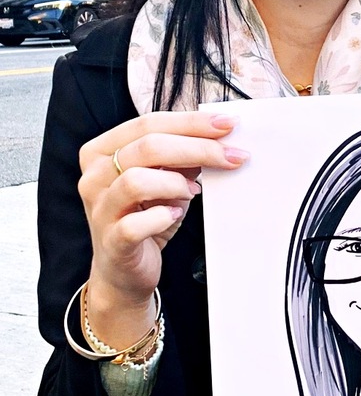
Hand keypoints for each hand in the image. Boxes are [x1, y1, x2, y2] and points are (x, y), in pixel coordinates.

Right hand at [77, 111, 247, 345]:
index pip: (147, 123)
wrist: (123, 272)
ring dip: (175, 182)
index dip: (190, 123)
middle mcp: (93, 176)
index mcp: (102, 151)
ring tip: (194, 191)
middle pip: (147, 146)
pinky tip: (175, 216)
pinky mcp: (110, 241)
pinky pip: (135, 225)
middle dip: (197, 147)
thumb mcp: (165, 181)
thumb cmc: (145, 218)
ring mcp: (99, 209)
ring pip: (136, 180)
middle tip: (232, 155)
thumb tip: (219, 137)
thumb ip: (182, 157)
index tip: (227, 124)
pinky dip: (162, 217)